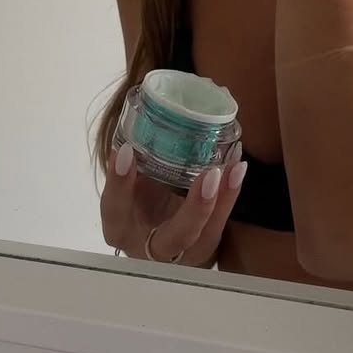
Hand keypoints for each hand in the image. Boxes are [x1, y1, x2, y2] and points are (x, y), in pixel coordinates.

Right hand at [101, 143, 246, 265]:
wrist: (154, 230)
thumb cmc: (135, 197)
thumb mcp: (127, 182)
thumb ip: (132, 158)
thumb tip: (139, 101)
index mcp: (120, 228)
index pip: (114, 209)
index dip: (118, 183)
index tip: (125, 149)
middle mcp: (150, 247)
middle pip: (176, 237)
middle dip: (195, 210)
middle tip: (210, 174)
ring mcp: (184, 251)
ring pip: (207, 235)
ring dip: (223, 201)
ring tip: (234, 167)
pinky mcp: (205, 244)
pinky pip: (221, 224)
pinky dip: (230, 195)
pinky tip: (238, 167)